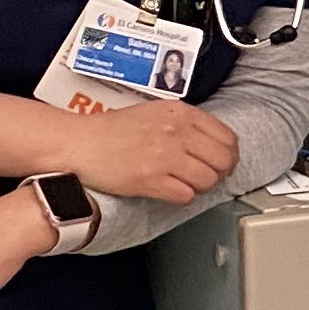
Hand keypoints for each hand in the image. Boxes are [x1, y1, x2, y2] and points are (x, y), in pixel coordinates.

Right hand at [60, 98, 238, 203]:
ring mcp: (165, 156)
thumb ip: (185, 123)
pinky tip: (168, 190)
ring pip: (208, 181)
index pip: (228, 138)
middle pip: (224, 161)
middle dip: (219, 173)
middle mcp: (177, 132)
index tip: (222, 163)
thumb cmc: (112, 130)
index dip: (229, 155)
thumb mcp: (155, 112)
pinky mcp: (151, 179)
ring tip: (183, 182)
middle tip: (206, 177)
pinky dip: (181, 197)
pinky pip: (186, 196)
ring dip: (200, 187)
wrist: (79, 143)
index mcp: (181, 113)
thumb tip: (212, 143)